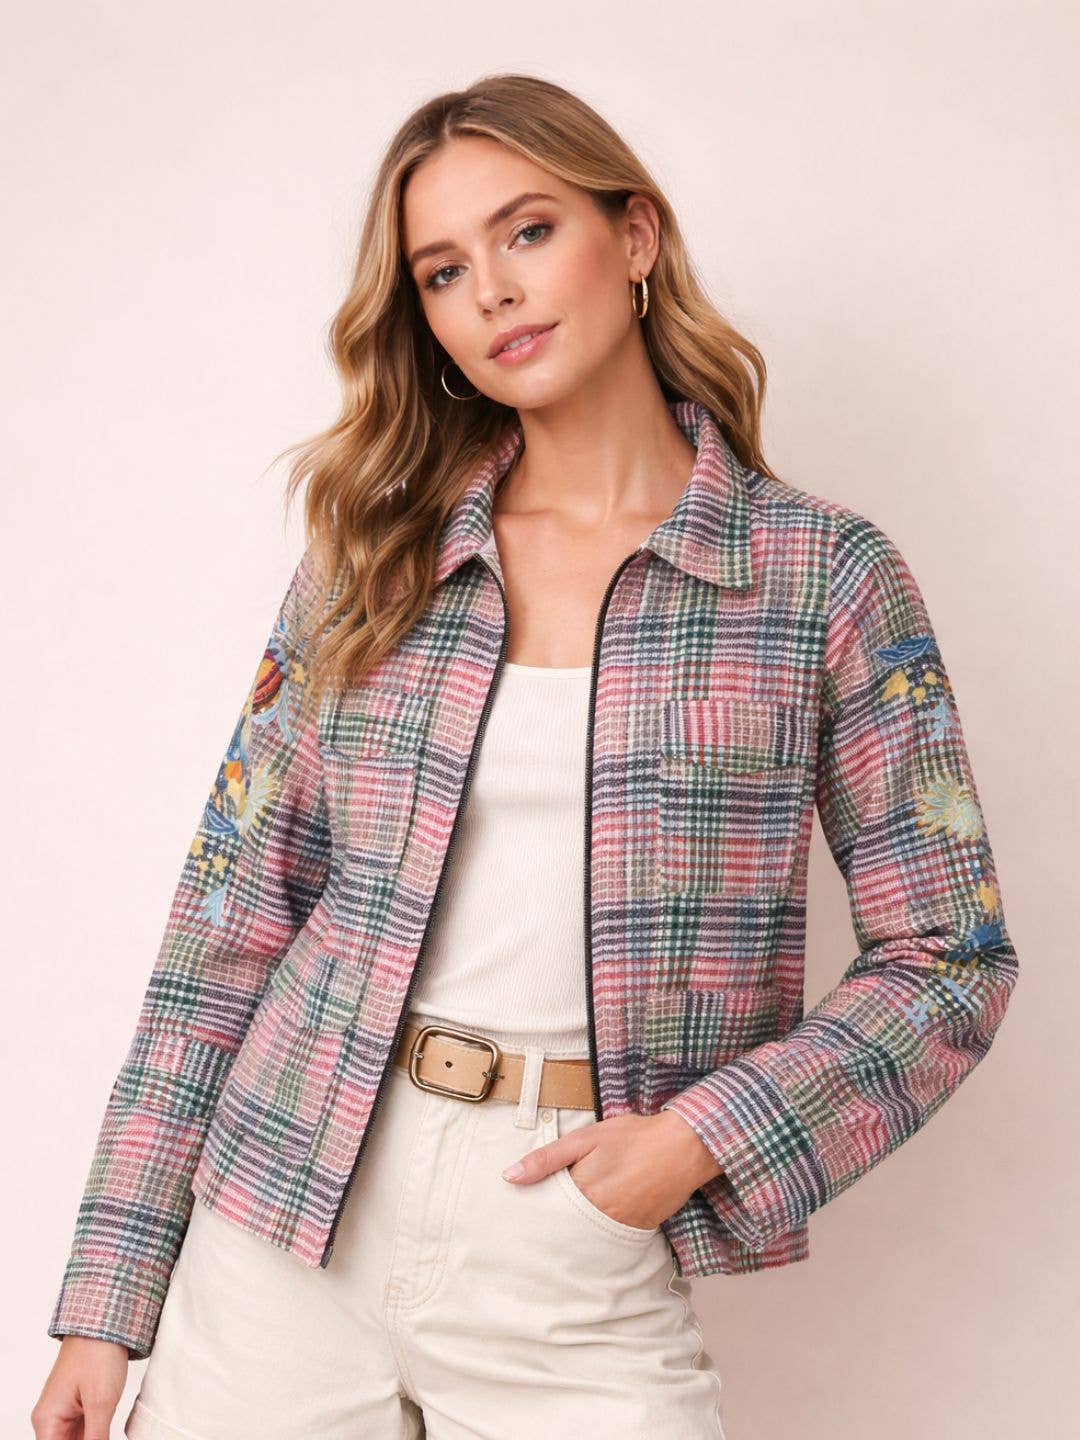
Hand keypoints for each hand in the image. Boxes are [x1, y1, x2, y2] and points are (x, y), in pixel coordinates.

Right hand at [31, 1335, 128, 1439]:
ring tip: (105, 1429)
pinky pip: (83, 1431)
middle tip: (103, 1434)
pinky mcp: (78, 1405)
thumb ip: (96, 1438)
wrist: (105, 1322)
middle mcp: (51, 1418)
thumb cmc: (97, 1353)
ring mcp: (64, 1411)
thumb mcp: (101, 1402)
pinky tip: (106, 1432)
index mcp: (47, 1420)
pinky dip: (95, 1435)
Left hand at [501, 1108, 722, 1229]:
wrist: (684, 1147)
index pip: (547, 1212)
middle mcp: (599, 1216)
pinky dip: (601, 1232)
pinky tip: (597, 1221)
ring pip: (586, 1237)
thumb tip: (509, 1177)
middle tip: (536, 1228)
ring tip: (566, 1225)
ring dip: (576, 1231)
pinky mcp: (639, 1230)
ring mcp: (621, 1226)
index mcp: (581, 1191)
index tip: (521, 1215)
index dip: (534, 1211)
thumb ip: (547, 1159)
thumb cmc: (633, 1137)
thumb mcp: (585, 1138)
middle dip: (553, 1227)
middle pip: (565, 1229)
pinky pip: (611, 1238)